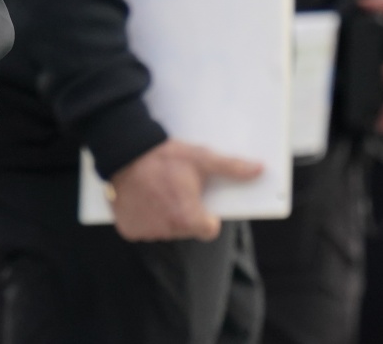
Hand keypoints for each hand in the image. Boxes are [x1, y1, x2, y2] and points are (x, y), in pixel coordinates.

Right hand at [107, 139, 262, 241]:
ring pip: (165, 229)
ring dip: (164, 215)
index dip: (206, 214)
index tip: (197, 198)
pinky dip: (143, 218)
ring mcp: (146, 232)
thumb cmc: (164, 156)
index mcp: (188, 218)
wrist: (122, 150)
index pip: (209, 229)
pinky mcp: (128, 230)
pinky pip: (143, 229)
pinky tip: (142, 198)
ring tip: (157, 191)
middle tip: (175, 189)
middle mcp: (167, 230)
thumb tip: (260, 170)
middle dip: (184, 213)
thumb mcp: (201, 158)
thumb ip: (232, 167)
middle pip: (186, 229)